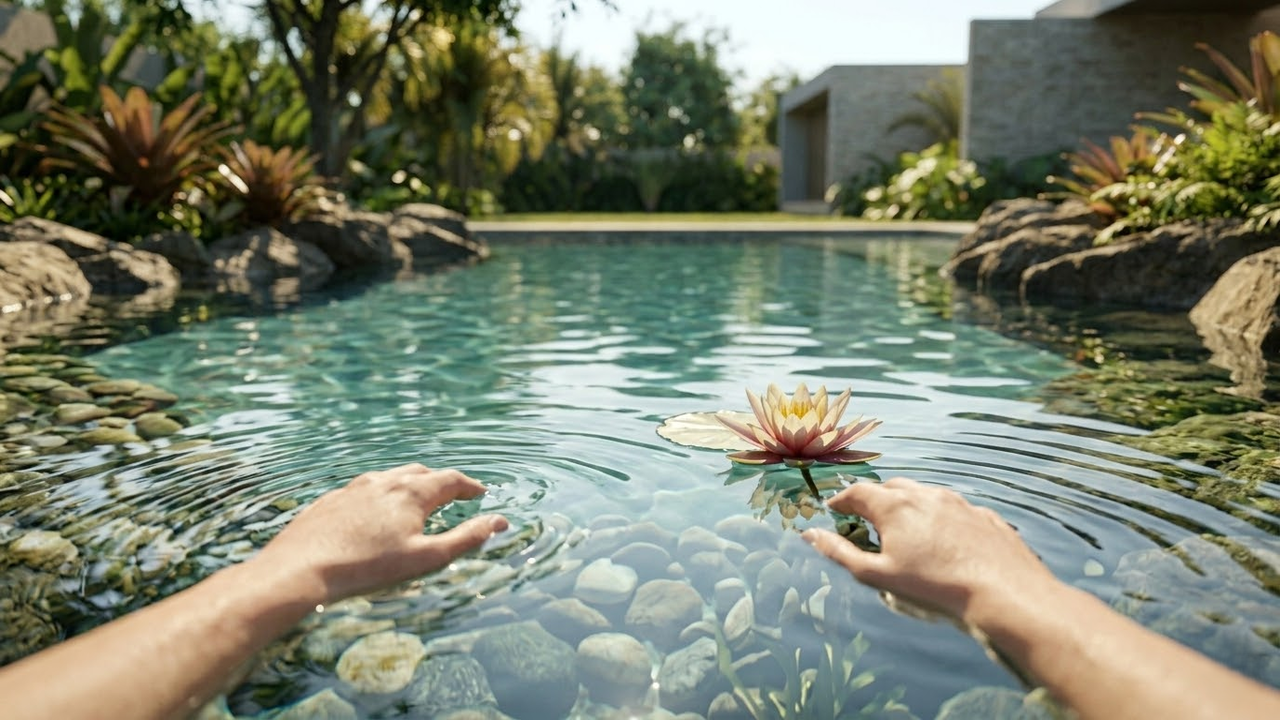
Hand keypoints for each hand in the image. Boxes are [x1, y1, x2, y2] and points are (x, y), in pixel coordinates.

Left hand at [253, 463, 508, 603]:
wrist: (301, 569)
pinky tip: (376, 512)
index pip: (450, 480)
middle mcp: (384, 481)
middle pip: (421, 473)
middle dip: (441, 482)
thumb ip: (466, 538)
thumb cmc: (367, 568)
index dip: (470, 486)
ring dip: (410, 484)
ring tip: (417, 500)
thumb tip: (500, 521)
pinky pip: (364, 488)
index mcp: (411, 492)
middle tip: (453, 495)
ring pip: (390, 477)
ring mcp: (354, 487)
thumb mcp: (425, 558)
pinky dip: (382, 494)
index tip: (481, 493)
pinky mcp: (331, 499)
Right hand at [803, 477, 1057, 621]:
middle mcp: (925, 495)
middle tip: (867, 521)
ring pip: (925, 495)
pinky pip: (954, 510)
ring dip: (909, 507)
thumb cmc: (935, 587)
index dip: (842, 501)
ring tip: (906, 531)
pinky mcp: (982, 516)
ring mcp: (958, 503)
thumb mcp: (878, 575)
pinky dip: (941, 519)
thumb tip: (810, 534)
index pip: (857, 493)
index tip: (834, 510)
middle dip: (875, 501)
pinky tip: (944, 541)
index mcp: (895, 506)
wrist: (1002, 592)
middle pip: (891, 488)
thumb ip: (840, 553)